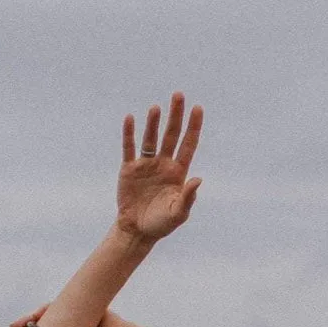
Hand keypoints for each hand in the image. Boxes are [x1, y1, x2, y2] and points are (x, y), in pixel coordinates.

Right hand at [115, 92, 202, 242]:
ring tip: (156, 108)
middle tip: (178, 95)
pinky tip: (131, 119)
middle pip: (171, 135)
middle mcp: (163, 164)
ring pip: (151, 138)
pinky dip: (129, 134)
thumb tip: (198, 179)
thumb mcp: (177, 214)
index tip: (198, 108)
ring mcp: (146, 165)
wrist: (137, 231)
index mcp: (178, 172)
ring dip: (153, 123)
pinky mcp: (129, 169)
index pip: (188, 144)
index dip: (193, 127)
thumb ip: (188, 198)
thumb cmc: (161, 224)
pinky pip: (129, 148)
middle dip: (175, 115)